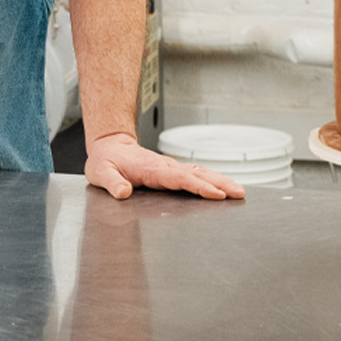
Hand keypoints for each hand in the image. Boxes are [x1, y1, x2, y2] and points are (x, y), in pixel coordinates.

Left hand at [83, 132, 245, 200]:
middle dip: (219, 183)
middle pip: (197, 174)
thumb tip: (123, 193)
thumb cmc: (106, 161)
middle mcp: (166, 167)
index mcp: (152, 169)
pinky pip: (196, 174)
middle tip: (239, 193)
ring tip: (239, 191)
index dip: (198, 186)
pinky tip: (224, 186)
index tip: (215, 194)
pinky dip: (212, 180)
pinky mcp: (173, 171)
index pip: (179, 178)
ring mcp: (171, 168)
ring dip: (221, 181)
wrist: (109, 146)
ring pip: (200, 172)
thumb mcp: (101, 173)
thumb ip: (112, 183)